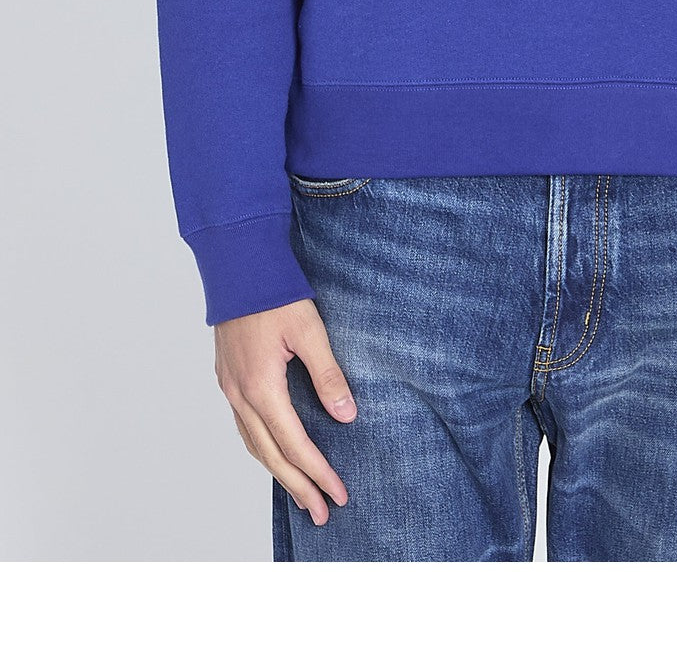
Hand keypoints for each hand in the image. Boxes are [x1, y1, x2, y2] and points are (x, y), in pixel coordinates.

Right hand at [214, 298, 356, 524]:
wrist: (237, 266)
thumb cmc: (274, 293)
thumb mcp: (309, 330)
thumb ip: (327, 374)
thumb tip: (346, 415)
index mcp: (261, 387)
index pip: (294, 443)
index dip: (318, 472)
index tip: (338, 494)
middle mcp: (240, 395)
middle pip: (271, 455)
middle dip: (299, 486)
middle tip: (321, 513)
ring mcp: (230, 388)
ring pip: (254, 445)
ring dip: (278, 472)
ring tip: (301, 494)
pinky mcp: (228, 378)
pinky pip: (244, 427)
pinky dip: (261, 449)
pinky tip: (273, 454)